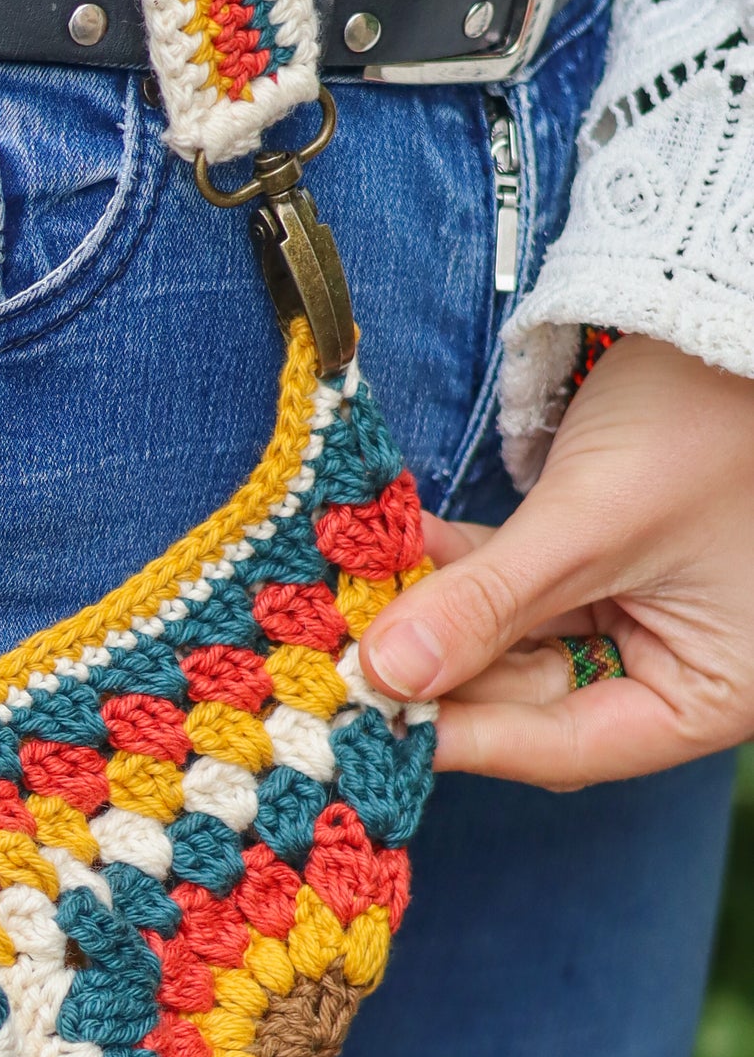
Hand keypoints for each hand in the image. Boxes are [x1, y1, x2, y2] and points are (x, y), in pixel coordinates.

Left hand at [361, 336, 753, 786]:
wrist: (738, 309)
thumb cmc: (709, 419)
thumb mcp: (592, 522)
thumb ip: (487, 605)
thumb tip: (387, 675)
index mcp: (712, 691)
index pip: (570, 748)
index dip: (466, 738)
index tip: (371, 725)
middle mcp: (679, 666)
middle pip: (533, 700)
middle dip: (438, 673)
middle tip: (342, 661)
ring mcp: (642, 613)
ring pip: (516, 642)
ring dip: (437, 618)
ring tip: (356, 602)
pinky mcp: (605, 562)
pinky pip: (520, 586)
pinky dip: (463, 571)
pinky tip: (396, 550)